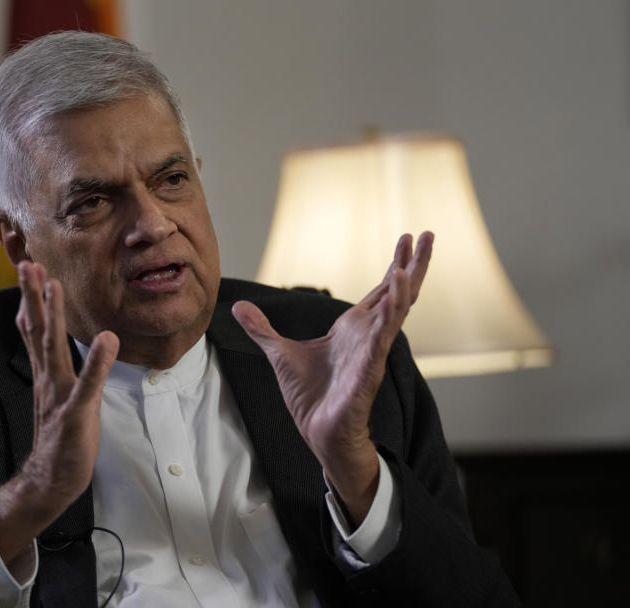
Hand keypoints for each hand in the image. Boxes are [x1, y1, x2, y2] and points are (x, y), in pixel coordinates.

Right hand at [0, 261, 118, 564]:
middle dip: (32, 295)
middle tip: (28, 262)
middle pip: (37, 329)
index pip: (33, 325)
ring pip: (53, 348)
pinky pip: (86, 385)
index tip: (26, 262)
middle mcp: (48, 377)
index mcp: (44, 371)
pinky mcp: (75, 413)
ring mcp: (59, 394)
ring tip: (56, 285)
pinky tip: (107, 339)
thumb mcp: (54, 389)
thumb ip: (50, 359)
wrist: (50, 478)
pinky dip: (97, 362)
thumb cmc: (59, 433)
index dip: (29, 295)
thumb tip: (45, 329)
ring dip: (54, 316)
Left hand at [232, 232, 431, 524]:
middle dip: (413, 265)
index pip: (380, 290)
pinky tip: (394, 300)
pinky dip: (387, 320)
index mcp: (354, 329)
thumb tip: (238, 307)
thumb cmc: (309, 396)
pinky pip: (380, 342)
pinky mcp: (366, 372)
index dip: (394, 265)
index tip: (405, 238)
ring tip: (414, 260)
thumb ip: (262, 329)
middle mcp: (368, 336)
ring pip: (395, 313)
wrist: (317, 432)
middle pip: (397, 294)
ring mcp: (370, 352)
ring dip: (405, 286)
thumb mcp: (277, 353)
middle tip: (428, 234)